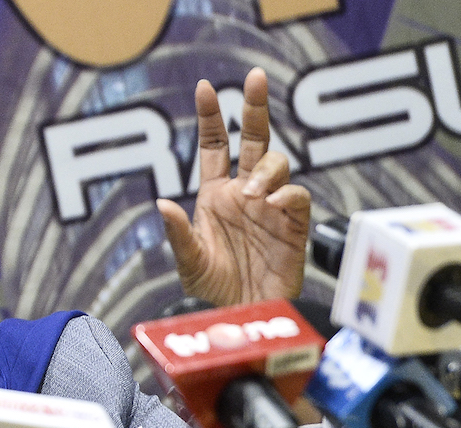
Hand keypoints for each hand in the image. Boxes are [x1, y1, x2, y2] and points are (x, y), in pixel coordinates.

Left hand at [158, 67, 310, 305]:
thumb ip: (178, 233)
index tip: (204, 88)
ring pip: (277, 164)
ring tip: (255, 194)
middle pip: (254, 140)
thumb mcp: (189, 262)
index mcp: (215, 196)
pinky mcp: (294, 226)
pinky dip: (288, 195)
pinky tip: (273, 205)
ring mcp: (271, 207)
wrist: (245, 317)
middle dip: (254, 107)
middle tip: (255, 77)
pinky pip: (298, 197)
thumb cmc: (214, 292)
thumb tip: (162, 204)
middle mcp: (244, 194)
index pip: (215, 147)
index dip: (211, 118)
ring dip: (266, 170)